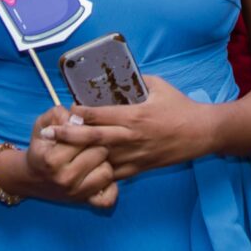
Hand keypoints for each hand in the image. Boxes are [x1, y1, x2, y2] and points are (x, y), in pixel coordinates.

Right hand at [16, 105, 116, 207]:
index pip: (86, 137)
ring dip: (103, 163)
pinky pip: (109, 198)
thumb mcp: (42, 125)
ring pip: (107, 172)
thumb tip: (78, 118)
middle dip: (97, 144)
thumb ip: (58, 114)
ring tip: (92, 159)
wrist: (30, 178)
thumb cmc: (40, 147)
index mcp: (52, 159)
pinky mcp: (84, 203)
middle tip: (88, 144)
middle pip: (100, 153)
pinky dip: (109, 188)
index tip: (82, 130)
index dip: (88, 130)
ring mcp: (75, 193)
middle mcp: (65, 179)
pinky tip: (99, 176)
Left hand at [42, 76, 221, 179]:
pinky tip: (82, 171)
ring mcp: (134, 155)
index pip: (99, 114)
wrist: (202, 133)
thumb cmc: (181, 107)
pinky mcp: (139, 168)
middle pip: (92, 137)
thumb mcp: (159, 86)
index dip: (78, 112)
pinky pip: (113, 173)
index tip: (65, 108)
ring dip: (78, 155)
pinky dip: (97, 172)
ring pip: (99, 158)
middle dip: (67, 135)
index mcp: (135, 115)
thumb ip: (136, 81)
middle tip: (48, 133)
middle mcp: (131, 137)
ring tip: (59, 154)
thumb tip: (118, 76)